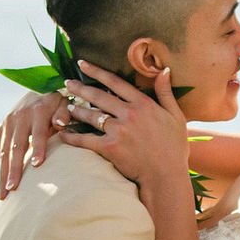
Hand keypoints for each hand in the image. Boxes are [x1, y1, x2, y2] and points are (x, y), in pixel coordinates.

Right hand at [0, 90, 67, 199]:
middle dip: (14, 169)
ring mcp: (8, 123)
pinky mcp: (2, 128)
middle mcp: (19, 116)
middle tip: (12, 189)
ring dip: (3, 173)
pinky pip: (1, 150)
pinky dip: (1, 167)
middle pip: (16, 146)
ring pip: (4, 151)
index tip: (38, 165)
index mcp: (38, 111)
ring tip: (2, 195)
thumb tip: (61, 124)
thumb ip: (64, 114)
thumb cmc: (57, 103)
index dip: (38, 148)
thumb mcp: (64, 103)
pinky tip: (1, 184)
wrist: (36, 89)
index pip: (38, 132)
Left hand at [64, 61, 190, 201]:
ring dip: (76, 110)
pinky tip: (63, 133)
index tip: (82, 64)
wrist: (166, 175)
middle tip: (67, 83)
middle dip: (80, 88)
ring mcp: (118, 130)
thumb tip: (164, 70)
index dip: (96, 71)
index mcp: (143, 103)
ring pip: (91, 115)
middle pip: (98, 96)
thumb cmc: (174, 148)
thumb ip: (166, 93)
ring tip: (66, 106)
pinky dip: (72, 136)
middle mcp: (129, 114)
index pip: (115, 82)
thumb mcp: (176, 116)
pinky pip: (86, 139)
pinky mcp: (110, 148)